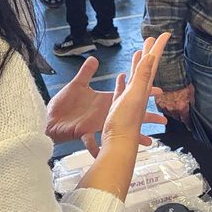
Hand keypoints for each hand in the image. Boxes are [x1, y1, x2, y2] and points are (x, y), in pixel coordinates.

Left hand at [45, 55, 163, 151]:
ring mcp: (96, 125)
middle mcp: (104, 114)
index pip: (128, 95)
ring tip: (146, 142)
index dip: (143, 93)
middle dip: (146, 118)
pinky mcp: (84, 133)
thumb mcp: (76, 86)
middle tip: (163, 120)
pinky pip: (90, 141)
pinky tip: (101, 152)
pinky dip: (95, 147)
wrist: (48, 120)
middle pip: (129, 115)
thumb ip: (86, 73)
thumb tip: (95, 59)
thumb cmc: (62, 104)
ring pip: (118, 130)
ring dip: (130, 136)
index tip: (159, 92)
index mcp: (104, 101)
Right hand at [97, 34, 170, 155]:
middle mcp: (138, 92)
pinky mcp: (118, 107)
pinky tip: (122, 77)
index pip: (152, 62)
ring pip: (135, 77)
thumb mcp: (135, 95)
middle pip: (145, 67)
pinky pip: (122, 90)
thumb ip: (143, 77)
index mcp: (142, 87)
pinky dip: (123, 82)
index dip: (158, 48)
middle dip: (149, 52)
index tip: (166, 34)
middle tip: (151, 38)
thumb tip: (151, 56)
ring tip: (138, 52)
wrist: (118, 145)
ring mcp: (129, 100)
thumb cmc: (125, 123)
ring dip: (137, 64)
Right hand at [155, 83, 194, 125]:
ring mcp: (164, 106)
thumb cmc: (182, 82)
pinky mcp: (158, 101)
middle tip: (182, 113)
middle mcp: (172, 109)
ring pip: (169, 113)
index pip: (186, 120)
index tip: (190, 127)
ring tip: (174, 107)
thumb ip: (191, 102)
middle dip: (180, 116)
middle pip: (177, 117)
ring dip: (172, 112)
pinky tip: (167, 103)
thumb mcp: (191, 92)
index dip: (188, 124)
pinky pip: (162, 107)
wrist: (170, 75)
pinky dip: (165, 106)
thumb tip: (193, 107)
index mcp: (182, 108)